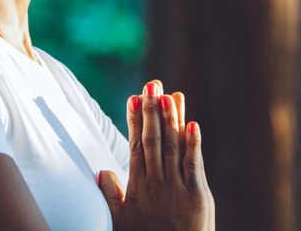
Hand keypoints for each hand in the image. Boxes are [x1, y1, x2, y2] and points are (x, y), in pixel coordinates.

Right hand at [97, 79, 214, 230]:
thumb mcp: (122, 223)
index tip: (133, 95)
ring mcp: (178, 189)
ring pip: (174, 146)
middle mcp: (157, 183)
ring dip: (172, 119)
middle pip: (154, 139)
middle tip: (152, 83)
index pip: (136, 144)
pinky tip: (193, 124)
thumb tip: (102, 171)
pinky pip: (194, 166)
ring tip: (170, 94)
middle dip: (152, 110)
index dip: (135, 119)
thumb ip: (112, 196)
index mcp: (139, 186)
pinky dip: (194, 144)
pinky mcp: (198, 197)